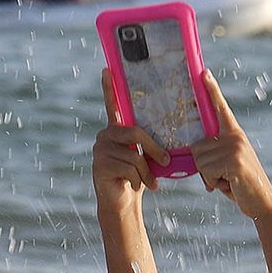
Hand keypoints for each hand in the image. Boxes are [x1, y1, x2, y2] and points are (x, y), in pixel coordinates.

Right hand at [92, 69, 169, 202]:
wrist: (122, 203)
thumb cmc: (137, 178)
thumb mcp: (146, 158)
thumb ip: (150, 146)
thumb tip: (172, 144)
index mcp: (116, 130)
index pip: (112, 105)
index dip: (109, 88)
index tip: (107, 69)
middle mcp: (105, 135)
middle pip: (135, 132)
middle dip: (154, 149)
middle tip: (166, 161)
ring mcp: (100, 150)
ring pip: (134, 155)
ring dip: (147, 172)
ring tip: (151, 183)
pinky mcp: (99, 165)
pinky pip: (129, 168)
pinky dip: (139, 180)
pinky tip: (136, 186)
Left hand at [189, 71, 271, 218]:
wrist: (262, 202)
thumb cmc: (240, 185)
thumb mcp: (226, 165)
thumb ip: (213, 154)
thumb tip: (193, 152)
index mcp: (234, 134)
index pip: (221, 108)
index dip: (211, 90)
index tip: (204, 73)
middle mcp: (235, 136)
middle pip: (196, 148)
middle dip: (204, 168)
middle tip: (223, 176)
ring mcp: (235, 147)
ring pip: (199, 161)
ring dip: (209, 177)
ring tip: (227, 180)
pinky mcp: (233, 160)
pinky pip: (206, 171)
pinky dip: (213, 183)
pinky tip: (229, 184)